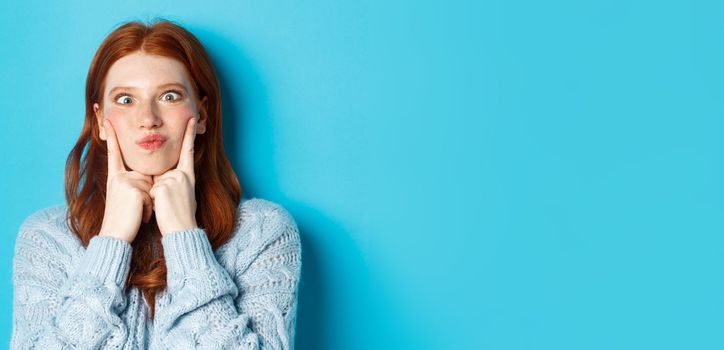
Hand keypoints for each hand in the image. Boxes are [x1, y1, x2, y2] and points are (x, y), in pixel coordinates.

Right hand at [98, 119, 153, 242]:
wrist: (115, 236)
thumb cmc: (124, 219)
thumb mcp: (125, 197)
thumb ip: (134, 183)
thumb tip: (148, 179)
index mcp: (115, 177)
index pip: (114, 153)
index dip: (111, 136)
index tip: (108, 120)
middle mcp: (119, 177)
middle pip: (146, 176)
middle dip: (148, 194)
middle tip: (136, 209)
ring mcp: (126, 183)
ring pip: (150, 186)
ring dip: (149, 203)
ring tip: (137, 214)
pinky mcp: (134, 191)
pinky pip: (151, 196)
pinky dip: (149, 209)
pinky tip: (139, 216)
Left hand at [150, 118, 198, 235]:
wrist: (181, 230)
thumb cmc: (180, 215)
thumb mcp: (182, 195)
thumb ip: (173, 182)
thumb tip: (162, 179)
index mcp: (188, 175)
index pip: (188, 151)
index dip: (189, 134)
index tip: (192, 118)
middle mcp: (182, 175)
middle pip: (161, 172)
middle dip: (159, 187)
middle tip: (169, 204)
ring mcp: (173, 179)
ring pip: (153, 182)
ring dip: (154, 195)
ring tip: (165, 208)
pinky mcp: (163, 187)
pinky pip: (150, 190)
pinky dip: (151, 200)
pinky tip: (161, 208)